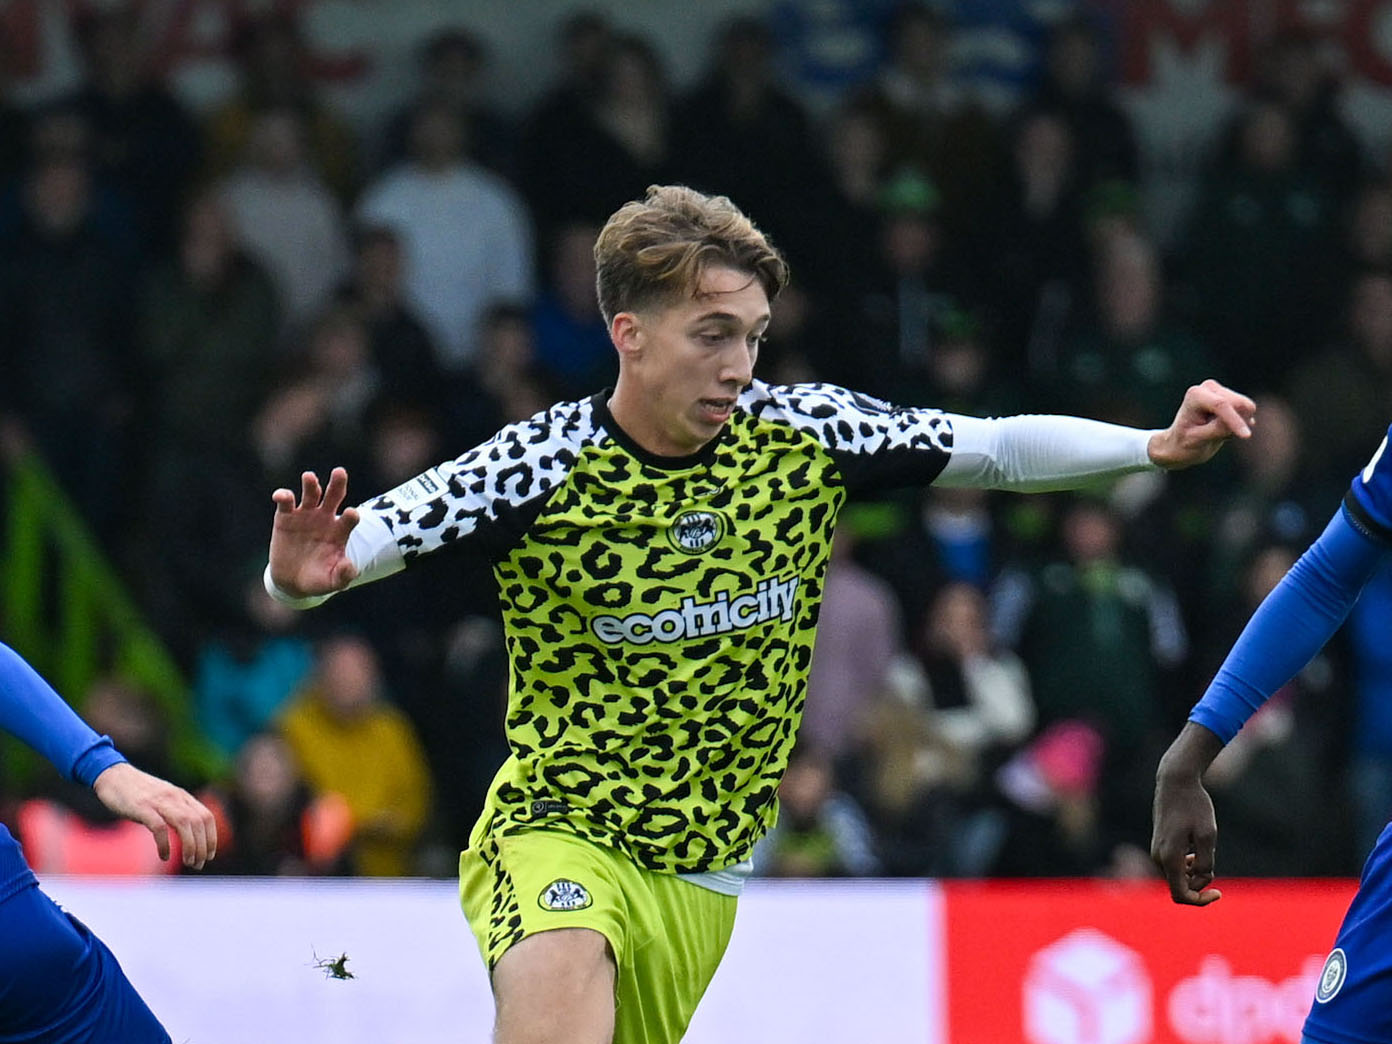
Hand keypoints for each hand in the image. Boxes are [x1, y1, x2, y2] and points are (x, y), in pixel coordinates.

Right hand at [92, 762, 217, 869]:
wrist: (113, 775)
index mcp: (182, 796)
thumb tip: (187, 834)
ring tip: (189, 862)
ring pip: (185, 823)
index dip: (211, 837)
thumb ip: (176, 812)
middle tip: (198, 864)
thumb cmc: (138, 792)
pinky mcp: (142, 808)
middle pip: (198, 822)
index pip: (206, 816)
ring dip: (190, 846)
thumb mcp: (163, 799)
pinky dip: (165, 844)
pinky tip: (164, 856)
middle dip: (203, 846)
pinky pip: (159, 827)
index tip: (209, 855)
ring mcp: (159, 802)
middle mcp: (174, 797)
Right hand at [268, 467, 359, 598]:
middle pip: (334, 496)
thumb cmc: (318, 579)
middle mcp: (325, 518)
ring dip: (310, 483)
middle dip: (337, 483)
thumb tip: (351, 568)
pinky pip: (285, 502)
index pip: (349, 519)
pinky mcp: (285, 517)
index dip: (351, 516)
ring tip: (309, 477)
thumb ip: (343, 575)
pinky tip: (282, 496)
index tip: (351, 514)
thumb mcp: (332, 581)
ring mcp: (305, 516)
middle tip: (339, 472)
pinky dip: (283, 496)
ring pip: (311, 493)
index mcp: (340, 531)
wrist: (292, 582)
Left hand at [1147, 379, 1255, 469]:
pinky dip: (1239, 424)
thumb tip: (1245, 422)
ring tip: (1216, 432)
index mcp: (1195, 395)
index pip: (1221, 405)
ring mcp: (1221, 390)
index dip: (1235, 420)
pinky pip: (1247, 412)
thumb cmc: (1184, 443)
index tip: (1246, 436)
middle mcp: (1209, 387)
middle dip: (1236, 423)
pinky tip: (1222, 428)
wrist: (1180, 444)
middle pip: (1240, 403)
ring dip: (1237, 424)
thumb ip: (1217, 430)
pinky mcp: (1231, 397)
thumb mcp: (1196, 441)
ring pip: (1247, 408)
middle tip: (1217, 436)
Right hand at [1151, 723, 1225, 905]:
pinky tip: (1195, 846)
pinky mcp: (1158, 843)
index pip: (1181, 895)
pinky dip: (1187, 863)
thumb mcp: (1208, 835)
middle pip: (1180, 886)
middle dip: (1199, 881)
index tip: (1219, 892)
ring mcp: (1156, 850)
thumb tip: (1200, 878)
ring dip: (1193, 871)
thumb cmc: (1194, 806)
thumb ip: (1206, 862)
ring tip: (1204, 849)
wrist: (1175, 781)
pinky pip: (1174, 864)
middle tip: (1212, 860)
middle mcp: (1158, 857)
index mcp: (1169, 858)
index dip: (1200, 900)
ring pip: (1177, 875)